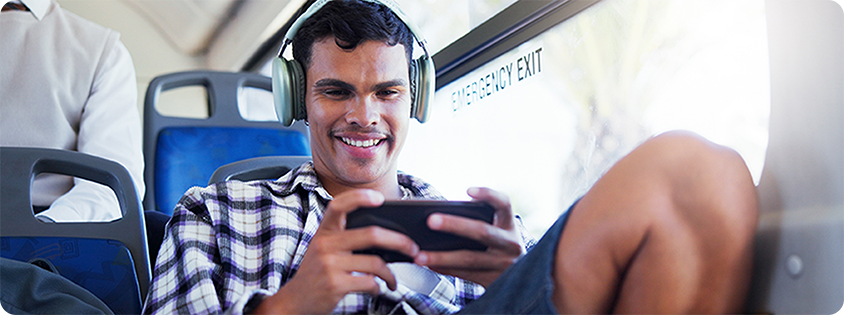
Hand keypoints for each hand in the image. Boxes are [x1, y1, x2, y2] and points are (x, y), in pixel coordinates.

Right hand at [253, 189, 419, 314]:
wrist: (293, 302)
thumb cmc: (315, 274)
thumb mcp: (324, 249)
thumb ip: (345, 239)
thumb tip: (385, 235)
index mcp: (324, 232)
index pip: (339, 205)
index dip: (360, 198)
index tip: (380, 198)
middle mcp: (326, 245)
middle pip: (371, 234)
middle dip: (399, 241)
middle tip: (413, 248)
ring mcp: (330, 265)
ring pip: (375, 263)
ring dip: (391, 274)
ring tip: (393, 280)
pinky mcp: (335, 284)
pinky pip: (370, 282)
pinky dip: (378, 287)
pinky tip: (376, 289)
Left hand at [415, 187, 523, 286]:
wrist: (521, 280)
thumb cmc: (498, 247)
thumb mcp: (498, 232)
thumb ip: (479, 222)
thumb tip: (438, 219)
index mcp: (509, 225)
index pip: (504, 204)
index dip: (488, 195)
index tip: (468, 190)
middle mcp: (510, 244)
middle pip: (481, 231)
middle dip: (455, 225)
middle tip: (431, 220)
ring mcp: (504, 264)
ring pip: (469, 258)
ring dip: (442, 256)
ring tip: (420, 255)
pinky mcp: (494, 281)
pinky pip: (465, 274)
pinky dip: (445, 269)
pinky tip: (429, 265)